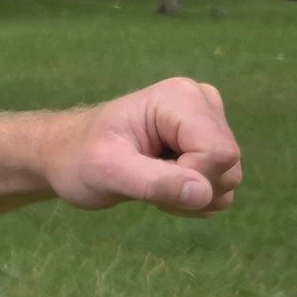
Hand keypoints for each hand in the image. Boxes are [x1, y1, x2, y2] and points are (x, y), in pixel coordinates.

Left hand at [49, 78, 240, 215]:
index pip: (219, 153)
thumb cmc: (79, 160)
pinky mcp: (207, 144)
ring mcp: (208, 123)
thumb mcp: (108, 172)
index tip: (148, 179)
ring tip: (150, 184)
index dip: (191, 179)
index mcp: (181, 98)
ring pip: (228, 180)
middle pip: (228, 167)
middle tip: (145, 183)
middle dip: (190, 189)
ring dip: (190, 197)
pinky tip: (161, 185)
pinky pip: (221, 186)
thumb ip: (154, 182)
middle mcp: (203, 103)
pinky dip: (192, 198)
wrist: (67, 157)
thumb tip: (203, 193)